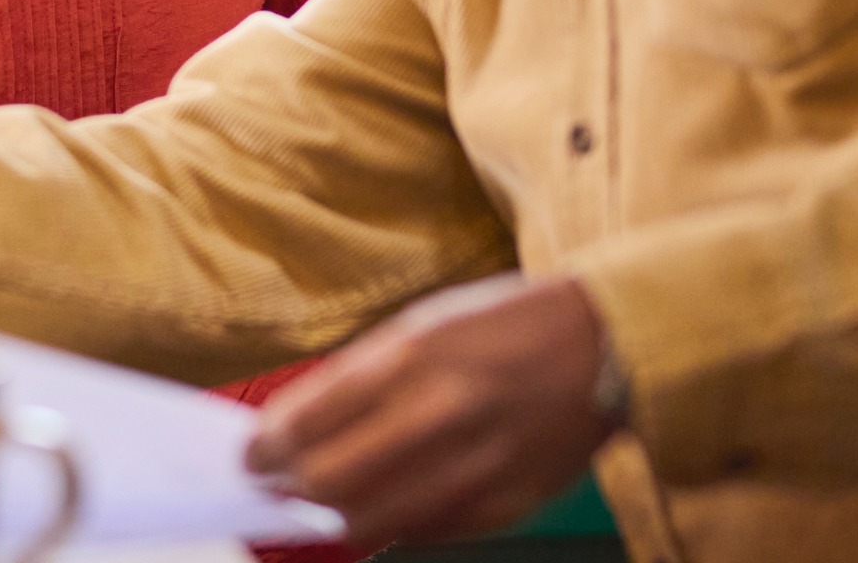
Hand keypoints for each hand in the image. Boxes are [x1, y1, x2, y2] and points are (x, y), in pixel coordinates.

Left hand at [244, 272, 616, 549]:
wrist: (607, 347)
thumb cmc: (504, 326)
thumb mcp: (423, 325)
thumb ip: (359, 378)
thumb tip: (295, 429)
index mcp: (411, 357)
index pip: (307, 422)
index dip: (265, 449)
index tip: (250, 458)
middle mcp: (439, 414)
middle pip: (329, 482)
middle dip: (290, 489)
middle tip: (275, 486)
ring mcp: (474, 466)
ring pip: (372, 520)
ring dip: (333, 516)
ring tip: (319, 503)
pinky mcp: (504, 505)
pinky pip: (425, 532)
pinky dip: (394, 523)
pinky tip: (383, 506)